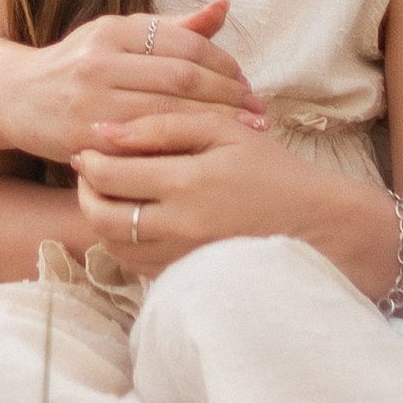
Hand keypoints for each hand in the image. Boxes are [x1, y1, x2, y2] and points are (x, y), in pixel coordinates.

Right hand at [3, 0, 261, 168]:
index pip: (186, 44)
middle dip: (229, 97)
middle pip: (182, 79)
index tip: (248, 84)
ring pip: (168, 114)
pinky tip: (203, 157)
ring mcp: (91, 101)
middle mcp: (101, 61)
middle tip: (259, 113)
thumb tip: (224, 7)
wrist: (14, 98)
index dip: (225, 65)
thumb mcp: (118, 36)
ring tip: (246, 134)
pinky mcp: (85, 139)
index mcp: (113, 30)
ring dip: (215, 125)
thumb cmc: (79, 65)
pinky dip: (179, 151)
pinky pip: (143, 147)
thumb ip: (173, 28)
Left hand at [73, 122, 389, 281]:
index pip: (109, 175)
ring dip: (98, 217)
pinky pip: (135, 264)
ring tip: (106, 192)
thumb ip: (164, 125)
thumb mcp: (224, 130)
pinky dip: (122, 241)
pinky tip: (133, 216)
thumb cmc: (271, 170)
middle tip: (87, 170)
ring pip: (112, 245)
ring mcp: (183, 258)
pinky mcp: (187, 277)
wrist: (318, 226)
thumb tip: (106, 130)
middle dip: (84, 191)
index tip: (87, 145)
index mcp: (188, 182)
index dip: (88, 159)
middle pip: (100, 216)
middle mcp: (180, 226)